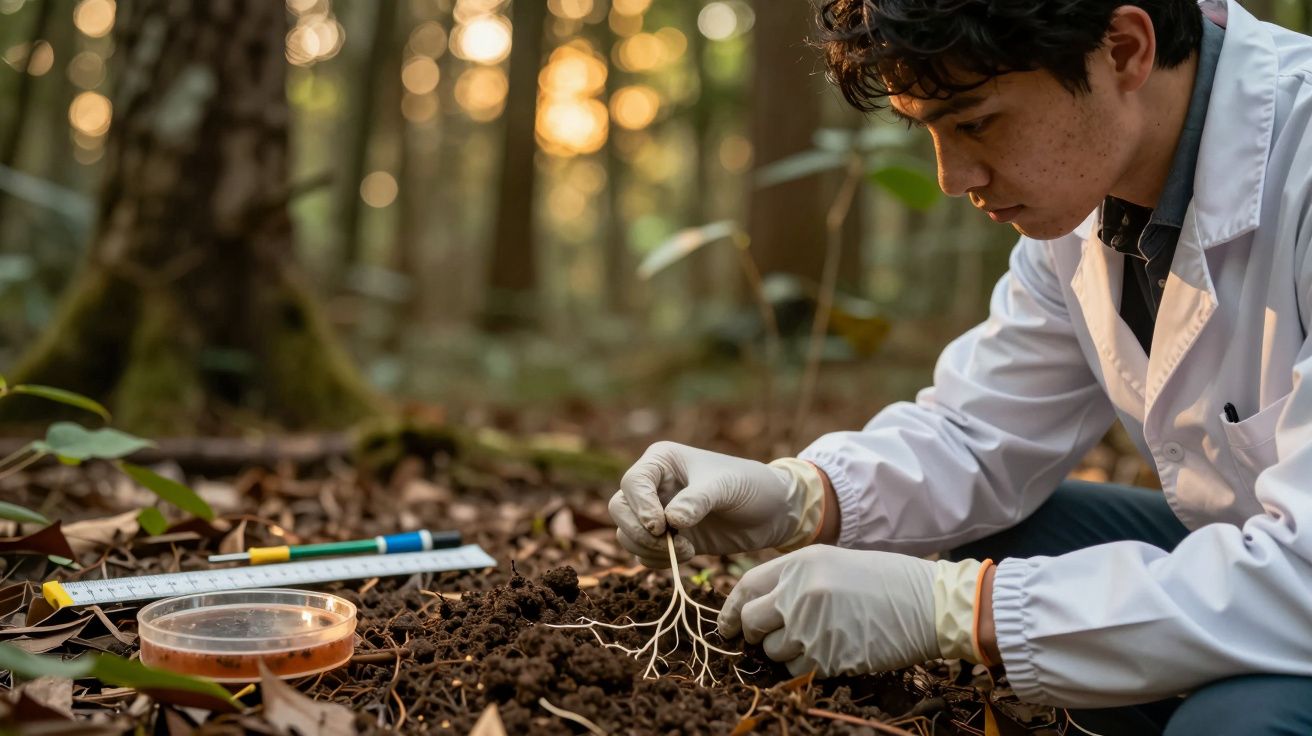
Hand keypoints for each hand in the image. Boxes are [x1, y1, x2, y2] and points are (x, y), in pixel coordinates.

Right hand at [608, 442, 820, 567]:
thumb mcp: (726, 487)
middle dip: (638, 531)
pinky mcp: (667, 538)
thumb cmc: (751, 485)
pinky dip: (656, 560)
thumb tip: (669, 522)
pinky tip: (688, 556)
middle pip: (620, 508)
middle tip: (669, 544)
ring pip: (626, 533)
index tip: (661, 526)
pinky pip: (643, 553)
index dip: (640, 506)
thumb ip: (697, 501)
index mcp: (662, 461)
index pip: (633, 482)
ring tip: (686, 551)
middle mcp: (654, 485)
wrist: (773, 511)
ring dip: (647, 549)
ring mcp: (658, 512)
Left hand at [717, 546, 982, 676]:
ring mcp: (813, 626)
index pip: (747, 588)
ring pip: (772, 650)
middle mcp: (800, 593)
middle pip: (751, 622)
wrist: (928, 604)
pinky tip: (827, 652)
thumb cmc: (883, 581)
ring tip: (811, 640)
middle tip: (767, 637)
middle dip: (754, 634)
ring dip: (783, 652)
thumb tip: (757, 605)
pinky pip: (797, 670)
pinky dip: (805, 667)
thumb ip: (793, 579)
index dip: (730, 610)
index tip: (727, 626)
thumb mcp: (833, 562)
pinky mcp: (829, 656)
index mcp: (800, 564)